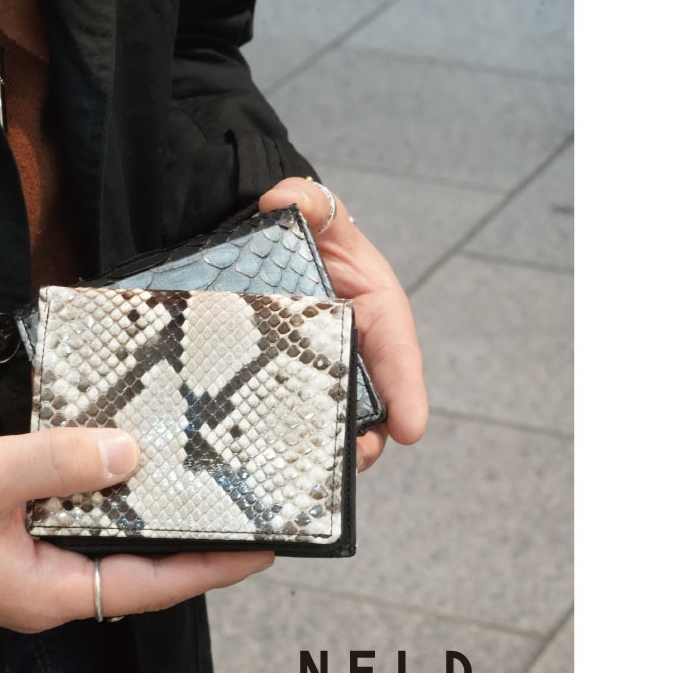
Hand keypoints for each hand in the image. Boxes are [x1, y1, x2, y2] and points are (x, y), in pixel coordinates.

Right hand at [0, 428, 272, 630]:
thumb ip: (60, 462)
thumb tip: (129, 454)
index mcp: (49, 592)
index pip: (152, 587)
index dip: (210, 569)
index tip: (261, 550)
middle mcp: (48, 591)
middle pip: (138, 570)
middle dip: (190, 544)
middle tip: (239, 508)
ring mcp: (31, 573)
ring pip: (108, 547)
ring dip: (149, 519)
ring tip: (198, 486)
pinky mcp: (16, 548)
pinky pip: (77, 528)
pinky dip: (106, 503)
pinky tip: (122, 469)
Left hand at [259, 177, 427, 470]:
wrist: (260, 244)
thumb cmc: (304, 233)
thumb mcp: (315, 212)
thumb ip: (308, 201)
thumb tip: (285, 200)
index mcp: (375, 311)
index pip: (397, 352)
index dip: (406, 391)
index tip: (412, 428)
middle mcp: (351, 350)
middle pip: (369, 403)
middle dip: (367, 438)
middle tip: (356, 461)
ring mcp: (314, 372)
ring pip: (327, 419)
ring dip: (323, 449)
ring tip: (306, 473)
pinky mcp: (278, 383)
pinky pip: (284, 416)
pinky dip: (279, 440)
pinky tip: (261, 462)